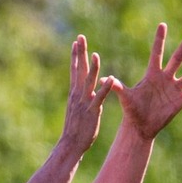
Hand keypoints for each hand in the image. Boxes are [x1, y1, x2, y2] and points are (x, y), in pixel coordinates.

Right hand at [58, 34, 114, 153]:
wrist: (70, 145)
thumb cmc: (74, 130)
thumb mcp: (77, 110)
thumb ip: (81, 99)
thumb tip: (85, 91)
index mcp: (74, 93)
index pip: (74, 70)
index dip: (75, 56)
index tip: (75, 42)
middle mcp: (77, 95)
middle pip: (79, 70)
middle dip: (80, 53)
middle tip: (80, 37)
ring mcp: (84, 102)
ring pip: (88, 82)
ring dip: (93, 68)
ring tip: (96, 54)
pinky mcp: (92, 111)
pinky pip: (100, 97)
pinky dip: (105, 88)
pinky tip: (111, 79)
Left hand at [117, 23, 181, 139]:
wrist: (140, 127)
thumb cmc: (131, 111)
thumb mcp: (125, 97)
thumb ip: (116, 87)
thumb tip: (103, 78)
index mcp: (152, 75)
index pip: (156, 53)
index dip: (159, 40)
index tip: (163, 24)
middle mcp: (165, 79)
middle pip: (178, 59)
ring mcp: (174, 90)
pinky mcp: (180, 102)